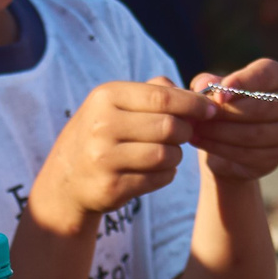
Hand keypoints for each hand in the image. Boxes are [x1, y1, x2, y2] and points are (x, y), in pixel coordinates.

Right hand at [28, 79, 208, 230]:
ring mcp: (104, 159)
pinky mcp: (112, 188)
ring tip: (165, 152)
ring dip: (175, 155)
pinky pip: (160, 179)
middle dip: (185, 132)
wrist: (67, 178)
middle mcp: (102, 126)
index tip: (211, 110)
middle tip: (182, 135)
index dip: (194, 104)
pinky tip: (154, 170)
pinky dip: (166, 174)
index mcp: (106, 97)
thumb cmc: (104, 132)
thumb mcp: (118, 102)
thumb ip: (156, 90)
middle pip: (170, 127)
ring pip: (167, 155)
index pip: (163, 97)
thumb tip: (199, 93)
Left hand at [188, 59, 277, 181]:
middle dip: (227, 112)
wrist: (226, 142)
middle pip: (262, 107)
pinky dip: (220, 148)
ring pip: (254, 133)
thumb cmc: (222, 105)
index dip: (243, 82)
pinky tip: (200, 141)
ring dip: (220, 132)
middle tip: (200, 115)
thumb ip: (208, 83)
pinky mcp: (275, 157)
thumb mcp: (213, 89)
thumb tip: (204, 87)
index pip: (268, 74)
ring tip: (195, 129)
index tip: (219, 93)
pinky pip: (248, 154)